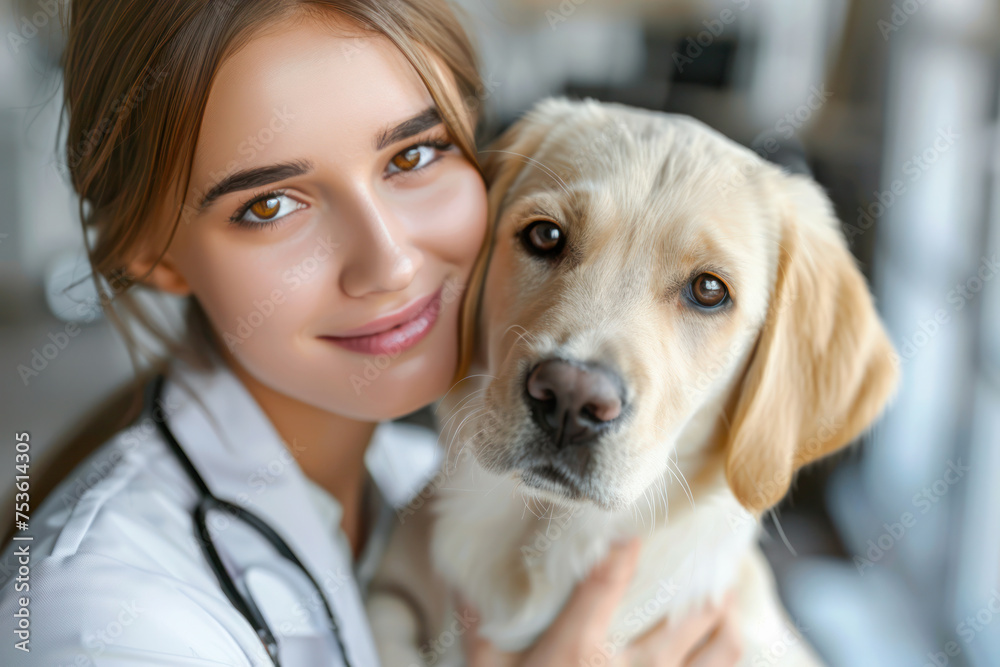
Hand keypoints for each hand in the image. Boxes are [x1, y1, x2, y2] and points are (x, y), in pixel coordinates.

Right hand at [461, 538, 742, 666]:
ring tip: (725, 601)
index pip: (607, 580)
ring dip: (726, 621)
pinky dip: (722, 659)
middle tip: (711, 561)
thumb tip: (460, 583)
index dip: (624, 546)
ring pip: (718, 649)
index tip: (636, 525)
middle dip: (707, 581)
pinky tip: (718, 648)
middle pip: (689, 613)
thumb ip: (478, 629)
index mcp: (579, 651)